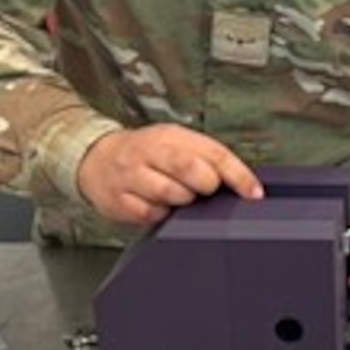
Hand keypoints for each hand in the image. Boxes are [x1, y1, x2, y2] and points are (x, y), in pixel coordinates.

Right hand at [75, 125, 262, 224]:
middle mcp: (150, 152)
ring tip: (179, 196)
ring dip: (182, 200)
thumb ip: (205, 157)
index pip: (213, 152)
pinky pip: (150, 214)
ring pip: (169, 193)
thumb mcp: (175, 142)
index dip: (238, 175)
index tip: (254, 193)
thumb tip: (243, 181)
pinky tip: (159, 205)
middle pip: (189, 168)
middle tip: (205, 190)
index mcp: (170, 135)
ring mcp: (132, 176)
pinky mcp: (119, 200)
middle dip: (206, 184)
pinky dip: (160, 214)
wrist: (96, 158)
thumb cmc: (147, 154)